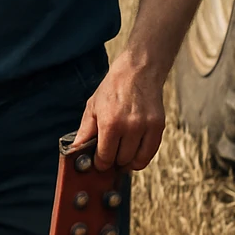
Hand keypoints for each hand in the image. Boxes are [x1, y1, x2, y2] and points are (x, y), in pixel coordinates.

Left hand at [69, 53, 166, 171]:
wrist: (138, 71)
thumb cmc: (112, 89)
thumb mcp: (92, 107)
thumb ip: (85, 131)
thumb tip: (76, 151)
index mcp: (110, 123)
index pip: (105, 158)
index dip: (100, 163)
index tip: (98, 161)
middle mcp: (129, 127)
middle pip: (121, 160)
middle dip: (113, 162)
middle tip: (109, 157)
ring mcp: (146, 127)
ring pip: (137, 161)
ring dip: (127, 162)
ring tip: (121, 155)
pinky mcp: (158, 126)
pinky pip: (150, 153)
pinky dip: (141, 158)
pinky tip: (134, 152)